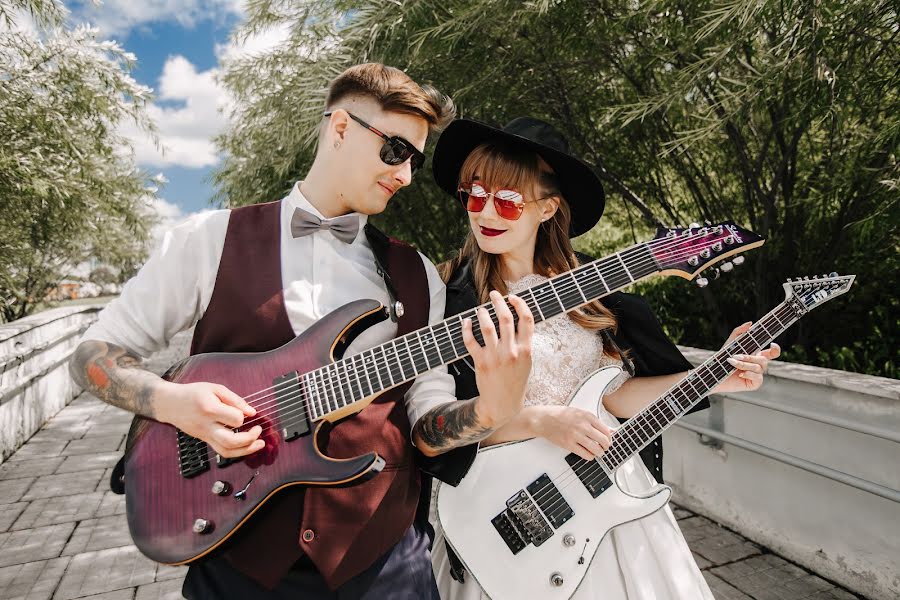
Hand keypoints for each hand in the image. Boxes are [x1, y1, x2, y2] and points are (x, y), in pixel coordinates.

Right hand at [158, 381, 264, 457]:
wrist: (169, 404)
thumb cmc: (192, 393)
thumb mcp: (215, 388)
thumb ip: (235, 400)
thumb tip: (252, 412)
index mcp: (209, 409)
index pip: (235, 419)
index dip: (244, 415)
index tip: (245, 411)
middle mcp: (206, 426)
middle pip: (230, 442)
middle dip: (250, 439)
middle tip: (259, 430)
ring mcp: (204, 436)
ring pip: (226, 452)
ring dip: (246, 450)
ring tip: (259, 443)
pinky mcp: (204, 440)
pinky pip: (222, 451)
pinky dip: (237, 450)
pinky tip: (246, 445)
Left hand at [463, 291, 533, 427]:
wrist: (503, 405)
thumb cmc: (516, 382)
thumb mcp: (527, 363)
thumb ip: (524, 343)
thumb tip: (517, 320)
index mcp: (526, 350)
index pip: (527, 320)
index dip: (520, 304)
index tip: (513, 297)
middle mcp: (511, 352)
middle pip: (506, 318)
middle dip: (499, 301)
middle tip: (494, 294)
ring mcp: (495, 357)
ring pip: (487, 327)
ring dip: (482, 313)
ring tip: (480, 308)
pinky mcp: (481, 362)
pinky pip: (471, 341)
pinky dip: (466, 329)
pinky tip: (466, 322)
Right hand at [533, 405, 614, 460]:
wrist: (543, 419)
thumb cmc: (559, 415)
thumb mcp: (579, 412)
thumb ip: (593, 421)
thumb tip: (608, 430)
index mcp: (586, 416)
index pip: (606, 429)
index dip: (609, 437)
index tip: (608, 439)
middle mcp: (582, 425)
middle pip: (603, 440)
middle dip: (606, 446)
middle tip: (605, 447)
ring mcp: (575, 435)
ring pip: (596, 449)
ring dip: (599, 453)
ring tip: (598, 452)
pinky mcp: (569, 444)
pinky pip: (585, 454)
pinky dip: (590, 456)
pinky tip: (588, 454)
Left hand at [713, 322, 780, 392]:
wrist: (714, 374)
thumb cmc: (722, 359)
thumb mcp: (730, 343)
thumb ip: (739, 332)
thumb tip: (750, 323)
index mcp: (756, 354)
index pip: (772, 353)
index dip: (776, 349)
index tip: (772, 344)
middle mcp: (759, 365)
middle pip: (764, 359)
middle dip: (750, 357)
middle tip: (736, 356)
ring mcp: (757, 375)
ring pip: (759, 368)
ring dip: (744, 365)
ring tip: (732, 363)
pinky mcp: (754, 384)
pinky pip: (758, 378)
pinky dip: (748, 374)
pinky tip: (740, 374)